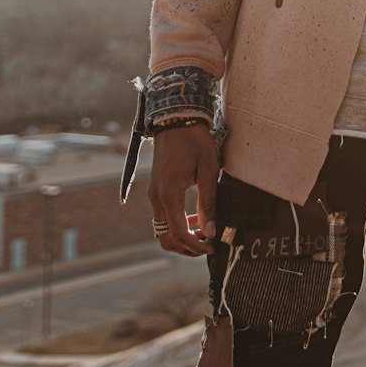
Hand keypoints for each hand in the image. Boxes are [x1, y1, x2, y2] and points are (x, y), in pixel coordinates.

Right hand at [147, 122, 217, 256]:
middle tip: (208, 244)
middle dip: (186, 247)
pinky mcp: (155, 190)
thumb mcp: (208, 170)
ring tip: (204, 231)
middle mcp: (156, 197)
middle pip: (166, 238)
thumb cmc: (195, 141)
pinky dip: (177, 224)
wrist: (176, 119)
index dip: (195, 246)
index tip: (212, 247)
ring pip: (162, 230)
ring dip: (181, 236)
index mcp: (169, 194)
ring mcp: (153, 194)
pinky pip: (163, 217)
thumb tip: (211, 232)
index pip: (179, 233)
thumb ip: (208, 203)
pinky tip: (194, 217)